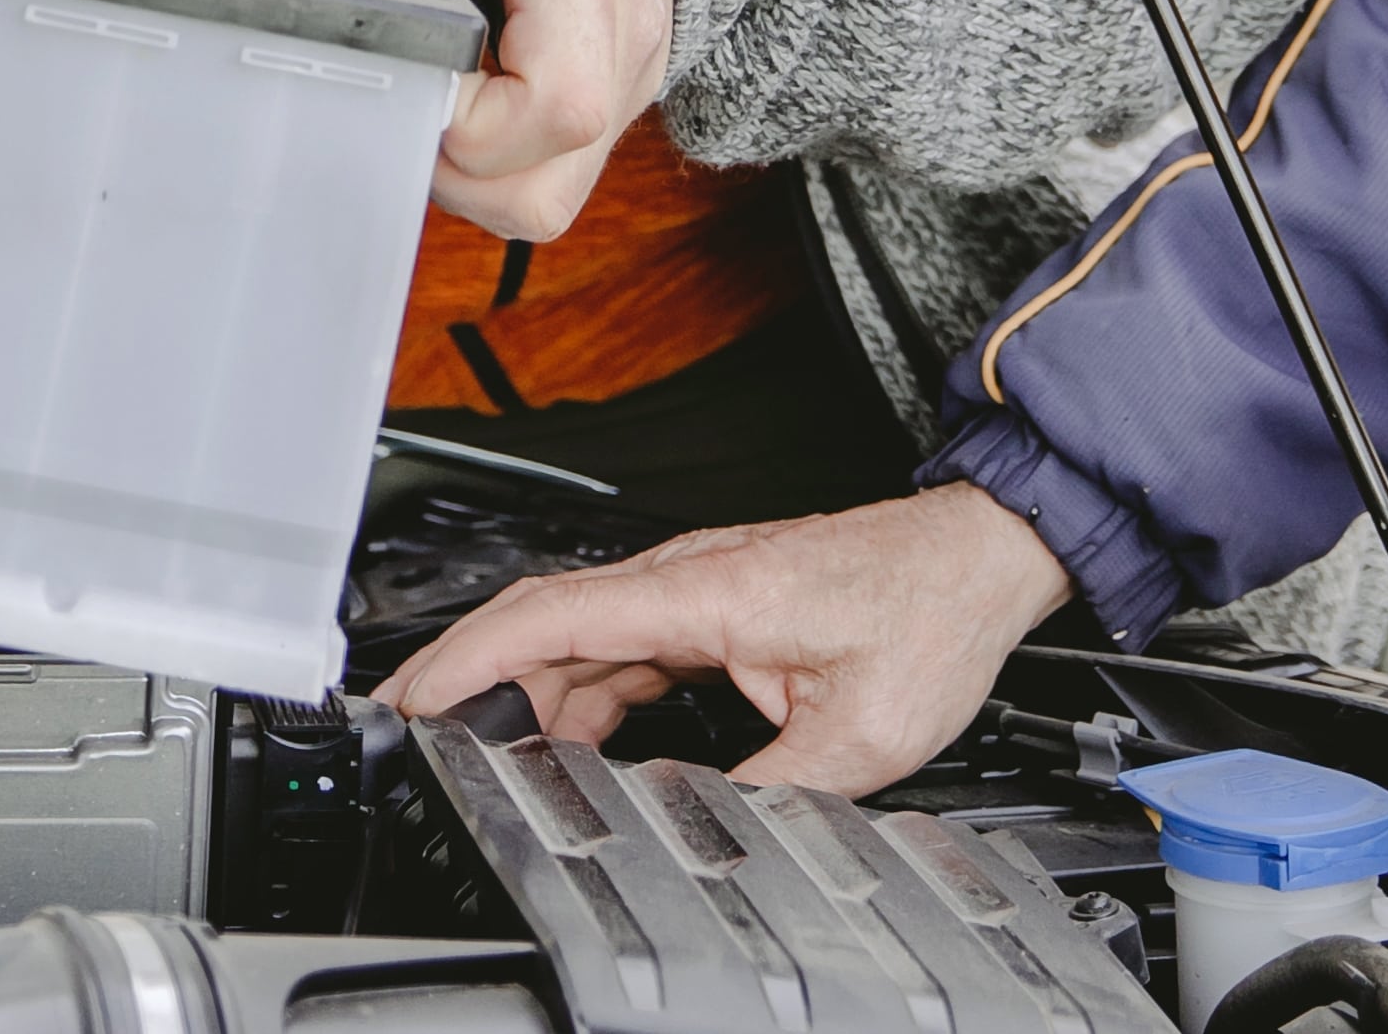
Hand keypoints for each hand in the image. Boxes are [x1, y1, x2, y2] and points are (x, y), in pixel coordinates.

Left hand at [139, 0, 672, 235]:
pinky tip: (461, 97)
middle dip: (444, 161)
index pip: (556, 99)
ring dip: (470, 173)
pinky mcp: (626, 89)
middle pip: (540, 179)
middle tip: (394, 83)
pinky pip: (559, 175)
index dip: (465, 123)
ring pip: (548, 196)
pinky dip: (500, 161)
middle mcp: (627, 24)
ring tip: (422, 94)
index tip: (402, 70)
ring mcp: (636, 68)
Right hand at [385, 485, 1076, 790]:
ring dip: (523, 693)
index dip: (469, 658)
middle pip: (546, 624)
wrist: (977, 558)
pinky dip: (576, 691)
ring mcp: (697, 588)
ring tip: (477, 755)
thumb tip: (698, 828)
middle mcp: (689, 578)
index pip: (553, 616)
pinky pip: (619, 646)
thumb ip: (769, 790)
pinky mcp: (712, 604)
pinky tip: (564, 741)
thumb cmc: (931, 615)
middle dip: (467, 677)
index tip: (413, 695)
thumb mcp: (859, 735)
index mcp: (706, 592)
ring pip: (579, 638)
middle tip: (410, 736)